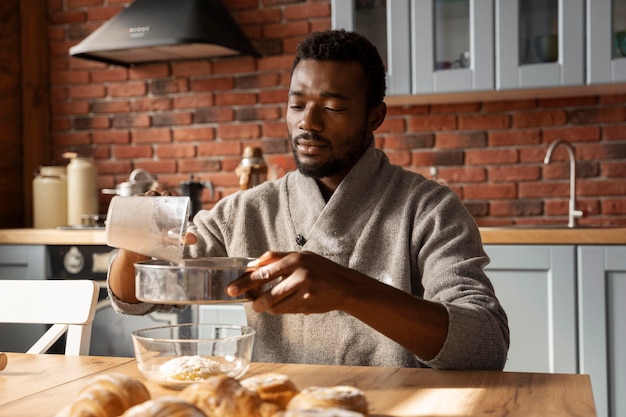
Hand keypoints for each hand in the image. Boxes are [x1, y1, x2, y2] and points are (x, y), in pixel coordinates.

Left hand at [227, 251, 354, 314]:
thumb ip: (276, 257)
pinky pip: (287, 311)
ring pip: (277, 305)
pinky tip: (279, 307)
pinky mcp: (308, 305)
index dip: (246, 282)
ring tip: (262, 306)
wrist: (345, 285)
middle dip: (255, 301)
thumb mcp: (301, 256)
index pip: (264, 272)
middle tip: (250, 304)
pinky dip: (280, 310)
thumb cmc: (320, 268)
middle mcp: (300, 274)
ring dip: (267, 308)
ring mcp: (305, 291)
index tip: (233, 288)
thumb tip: (252, 264)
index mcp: (295, 259)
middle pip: (269, 293)